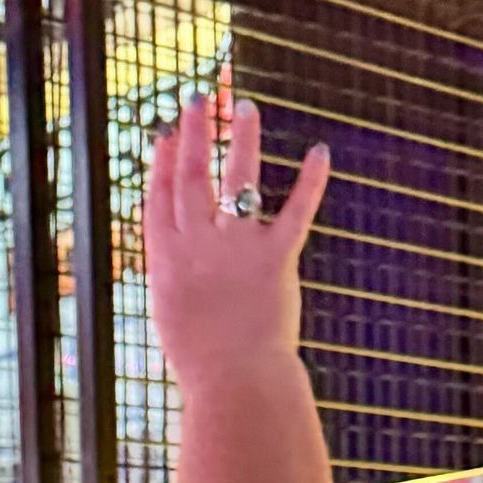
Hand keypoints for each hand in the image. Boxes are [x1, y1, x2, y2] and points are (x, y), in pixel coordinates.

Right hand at [143, 94, 329, 401]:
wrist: (234, 381)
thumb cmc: (201, 363)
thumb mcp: (170, 316)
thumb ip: (173, 278)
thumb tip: (174, 256)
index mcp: (166, 261)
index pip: (161, 199)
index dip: (164, 163)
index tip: (169, 135)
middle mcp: (198, 245)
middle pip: (193, 177)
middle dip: (196, 134)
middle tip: (198, 100)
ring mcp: (236, 248)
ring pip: (239, 179)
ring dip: (243, 139)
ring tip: (246, 107)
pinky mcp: (275, 257)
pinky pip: (296, 210)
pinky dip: (311, 181)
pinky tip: (320, 153)